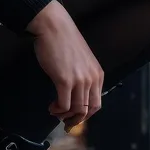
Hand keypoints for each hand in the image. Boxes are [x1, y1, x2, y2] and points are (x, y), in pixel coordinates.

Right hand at [27, 0, 103, 131]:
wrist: (53, 26)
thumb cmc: (64, 40)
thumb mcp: (81, 59)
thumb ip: (82, 75)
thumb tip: (75, 93)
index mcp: (97, 74)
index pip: (97, 103)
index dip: (86, 115)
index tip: (75, 118)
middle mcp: (92, 78)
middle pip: (89, 110)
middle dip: (77, 120)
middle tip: (66, 123)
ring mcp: (79, 80)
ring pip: (77, 110)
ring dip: (65, 115)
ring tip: (55, 111)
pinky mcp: (65, 80)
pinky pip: (64, 105)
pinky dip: (58, 110)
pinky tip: (52, 107)